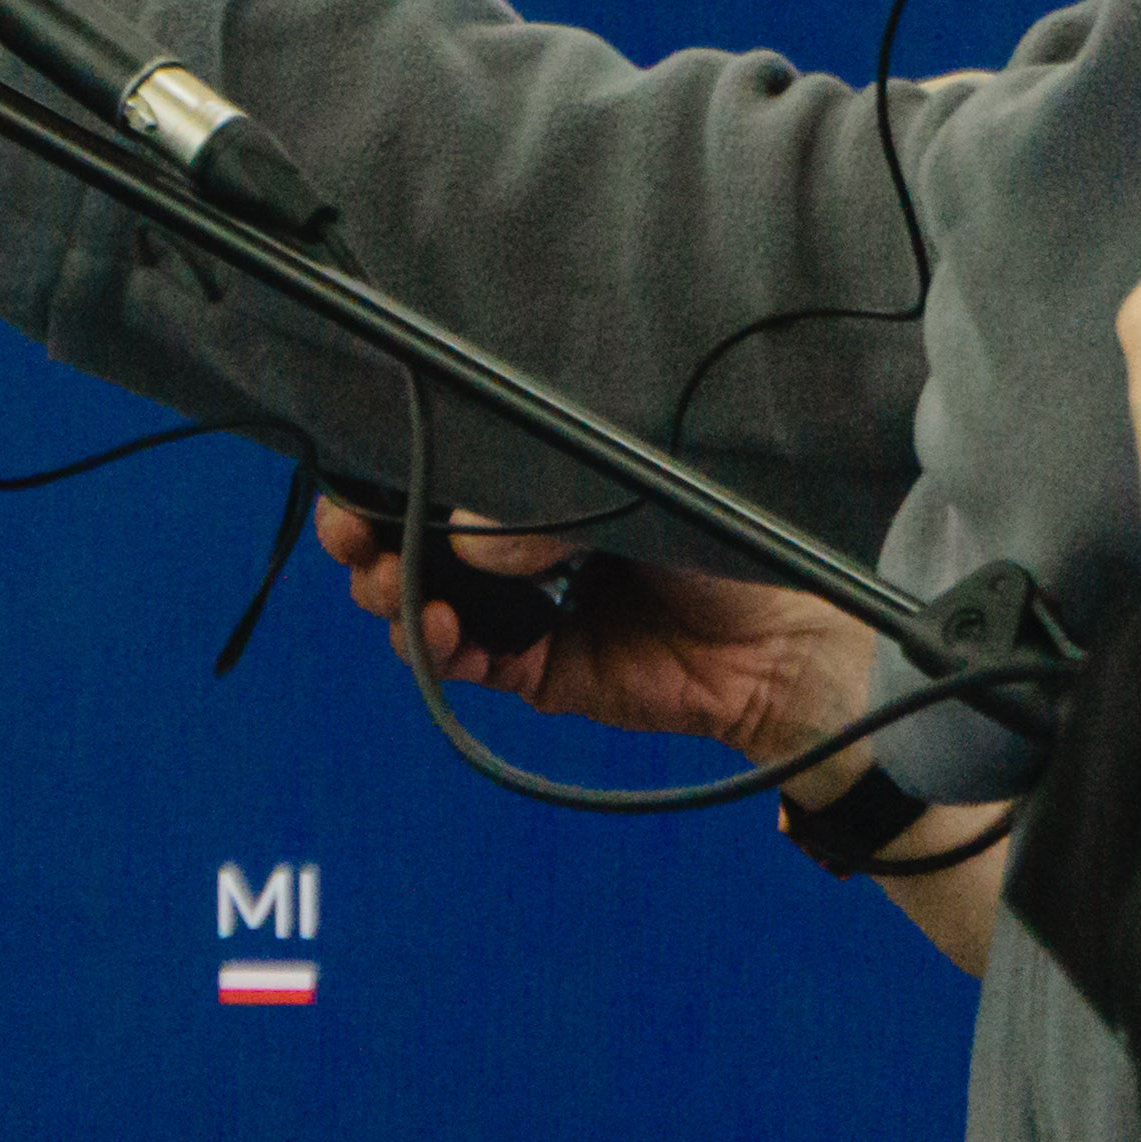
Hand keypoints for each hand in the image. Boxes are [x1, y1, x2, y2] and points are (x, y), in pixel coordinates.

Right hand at [316, 504, 870, 759]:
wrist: (790, 643)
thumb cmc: (726, 547)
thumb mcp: (628, 499)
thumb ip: (543, 512)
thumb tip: (465, 538)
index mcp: (537, 492)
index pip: (444, 477)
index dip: (388, 474)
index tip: (353, 468)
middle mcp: (519, 550)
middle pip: (414, 540)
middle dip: (366, 535)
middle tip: (350, 530)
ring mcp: (522, 613)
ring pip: (422, 602)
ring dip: (389, 593)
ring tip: (389, 581)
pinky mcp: (537, 673)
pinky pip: (466, 662)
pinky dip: (435, 649)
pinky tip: (431, 626)